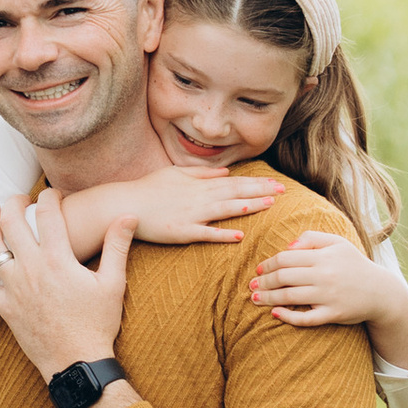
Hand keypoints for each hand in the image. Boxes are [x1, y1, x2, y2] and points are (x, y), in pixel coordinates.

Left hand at [0, 191, 138, 407]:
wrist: (78, 362)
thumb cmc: (98, 323)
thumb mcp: (114, 283)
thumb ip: (118, 246)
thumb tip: (129, 215)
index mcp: (58, 259)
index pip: (48, 214)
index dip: (49, 198)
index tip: (53, 194)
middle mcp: (31, 268)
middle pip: (13, 223)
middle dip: (14, 203)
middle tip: (19, 198)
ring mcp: (14, 287)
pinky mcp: (4, 306)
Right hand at [115, 164, 280, 246]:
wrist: (123, 205)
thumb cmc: (148, 189)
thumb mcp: (174, 173)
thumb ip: (201, 173)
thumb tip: (225, 172)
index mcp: (198, 184)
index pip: (233, 182)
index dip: (256, 182)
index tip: (276, 182)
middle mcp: (198, 197)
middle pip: (234, 193)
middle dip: (260, 191)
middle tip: (284, 191)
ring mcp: (191, 215)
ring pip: (225, 209)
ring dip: (248, 207)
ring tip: (269, 205)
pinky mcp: (181, 231)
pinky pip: (205, 234)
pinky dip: (222, 234)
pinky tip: (239, 236)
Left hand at [248, 232, 407, 345]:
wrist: (381, 292)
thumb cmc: (354, 264)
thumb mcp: (337, 243)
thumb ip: (311, 238)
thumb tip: (288, 246)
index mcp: (323, 257)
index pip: (286, 258)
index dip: (268, 264)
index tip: (259, 270)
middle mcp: (325, 275)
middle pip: (284, 277)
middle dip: (264, 281)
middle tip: (251, 285)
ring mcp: (329, 296)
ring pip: (290, 297)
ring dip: (268, 298)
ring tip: (255, 298)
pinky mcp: (333, 314)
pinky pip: (306, 318)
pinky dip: (289, 317)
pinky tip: (276, 313)